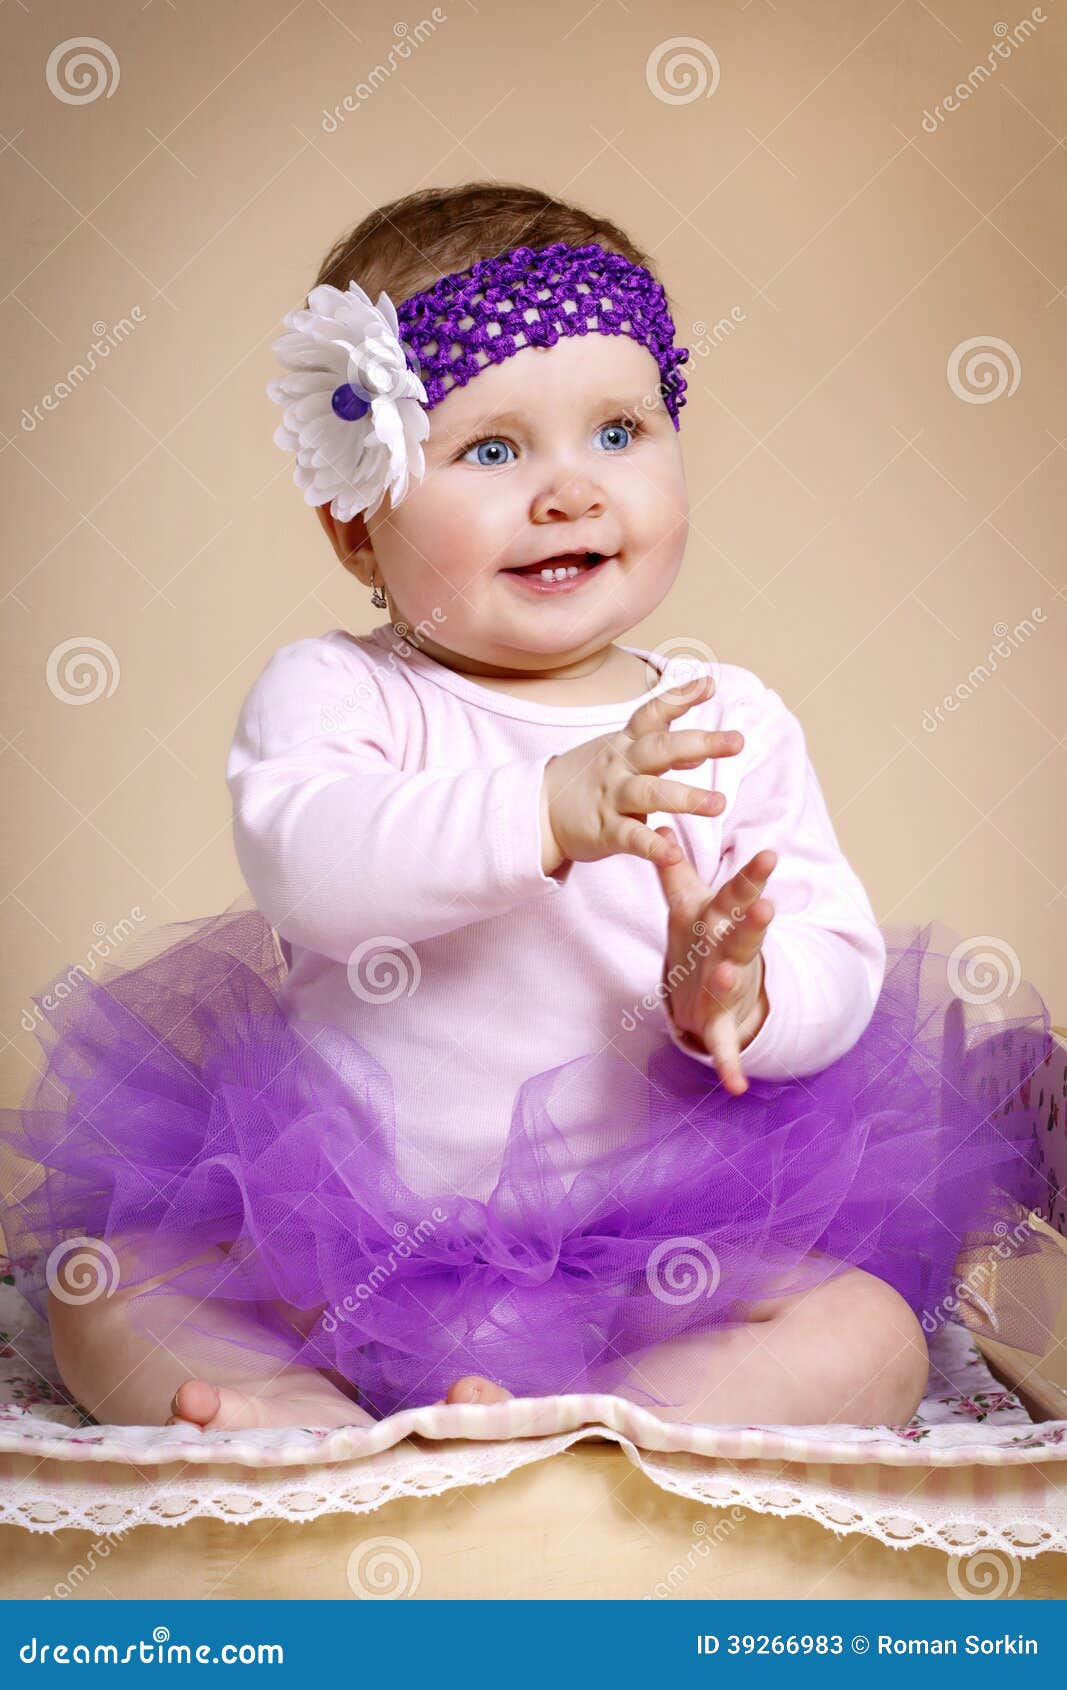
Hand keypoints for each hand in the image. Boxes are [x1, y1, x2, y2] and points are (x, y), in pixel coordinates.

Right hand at [539, 674, 743, 873]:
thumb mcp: (621, 755)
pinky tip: (674, 855)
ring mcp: (611, 797)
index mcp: (625, 744)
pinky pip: (632, 838)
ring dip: (685, 797)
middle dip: (699, 742)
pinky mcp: (605, 831)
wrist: (539, 810)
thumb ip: (661, 751)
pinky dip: (653, 846)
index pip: (652, 714)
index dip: (680, 698)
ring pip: (650, 792)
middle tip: (737, 741)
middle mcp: (620, 765)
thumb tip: (700, 750)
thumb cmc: (590, 779)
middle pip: (660, 748)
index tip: (709, 684)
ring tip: (719, 804)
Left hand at [653, 832, 777, 1095]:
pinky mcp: (720, 1023)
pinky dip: (729, 1064)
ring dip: (729, 978)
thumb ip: (674, 868)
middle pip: (743, 935)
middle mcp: (731, 953)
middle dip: (752, 922)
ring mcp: (729, 987)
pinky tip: (737, 1086)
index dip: (752, 876)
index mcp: (722, 922)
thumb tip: (658, 825)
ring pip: (731, 980)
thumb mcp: (689, 904)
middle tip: (765, 906)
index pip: (737, 894)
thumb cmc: (704, 939)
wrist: (714, 992)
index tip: (769, 854)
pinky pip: (726, 1045)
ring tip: (726, 975)